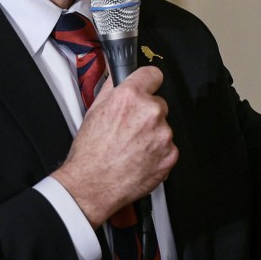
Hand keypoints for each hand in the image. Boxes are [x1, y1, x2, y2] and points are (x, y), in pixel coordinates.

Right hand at [52, 66, 176, 225]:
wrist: (93, 185)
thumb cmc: (90, 152)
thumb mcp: (94, 110)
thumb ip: (111, 88)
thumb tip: (119, 76)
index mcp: (130, 97)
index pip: (153, 74)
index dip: (147, 82)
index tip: (146, 88)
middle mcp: (150, 112)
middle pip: (158, 104)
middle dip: (147, 114)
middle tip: (130, 128)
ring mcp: (163, 135)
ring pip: (163, 127)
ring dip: (153, 134)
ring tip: (132, 148)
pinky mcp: (170, 155)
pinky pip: (168, 147)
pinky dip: (157, 153)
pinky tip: (139, 159)